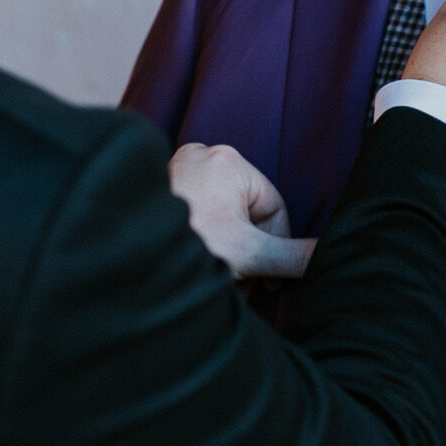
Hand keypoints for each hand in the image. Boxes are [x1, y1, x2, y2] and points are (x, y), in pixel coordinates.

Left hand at [169, 143, 316, 281]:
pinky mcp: (157, 191)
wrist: (120, 256)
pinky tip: (194, 270)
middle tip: (240, 288)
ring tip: (214, 282)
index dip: (275, 250)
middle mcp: (201, 157)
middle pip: (244, 216)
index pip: (273, 209)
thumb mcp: (249, 256)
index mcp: (229, 161)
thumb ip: (293, 257)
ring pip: (220, 220)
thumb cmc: (186, 247)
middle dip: (246, 256)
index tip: (268, 284)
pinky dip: (201, 245)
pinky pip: (194, 218)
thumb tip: (326, 256)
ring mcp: (175, 172)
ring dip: (225, 255)